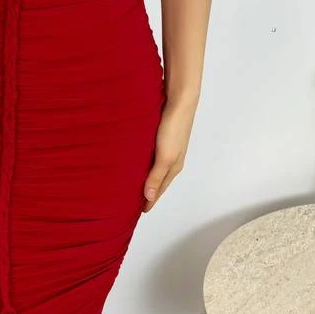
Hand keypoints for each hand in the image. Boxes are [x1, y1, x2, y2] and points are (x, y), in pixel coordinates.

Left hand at [142, 95, 197, 212]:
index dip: (151, 200)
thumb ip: (156, 176)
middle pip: (159, 180)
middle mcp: (172, 159)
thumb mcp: (164, 156)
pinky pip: (152, 156)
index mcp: (173, 167)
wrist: (180, 101)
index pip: (160, 189)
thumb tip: (149, 197)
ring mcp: (168, 148)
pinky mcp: (163, 137)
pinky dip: (146, 164)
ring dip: (147, 177)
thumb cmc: (173, 129)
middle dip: (150, 192)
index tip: (140, 211)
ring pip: (155, 168)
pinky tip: (138, 162)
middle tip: (135, 202)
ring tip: (135, 184)